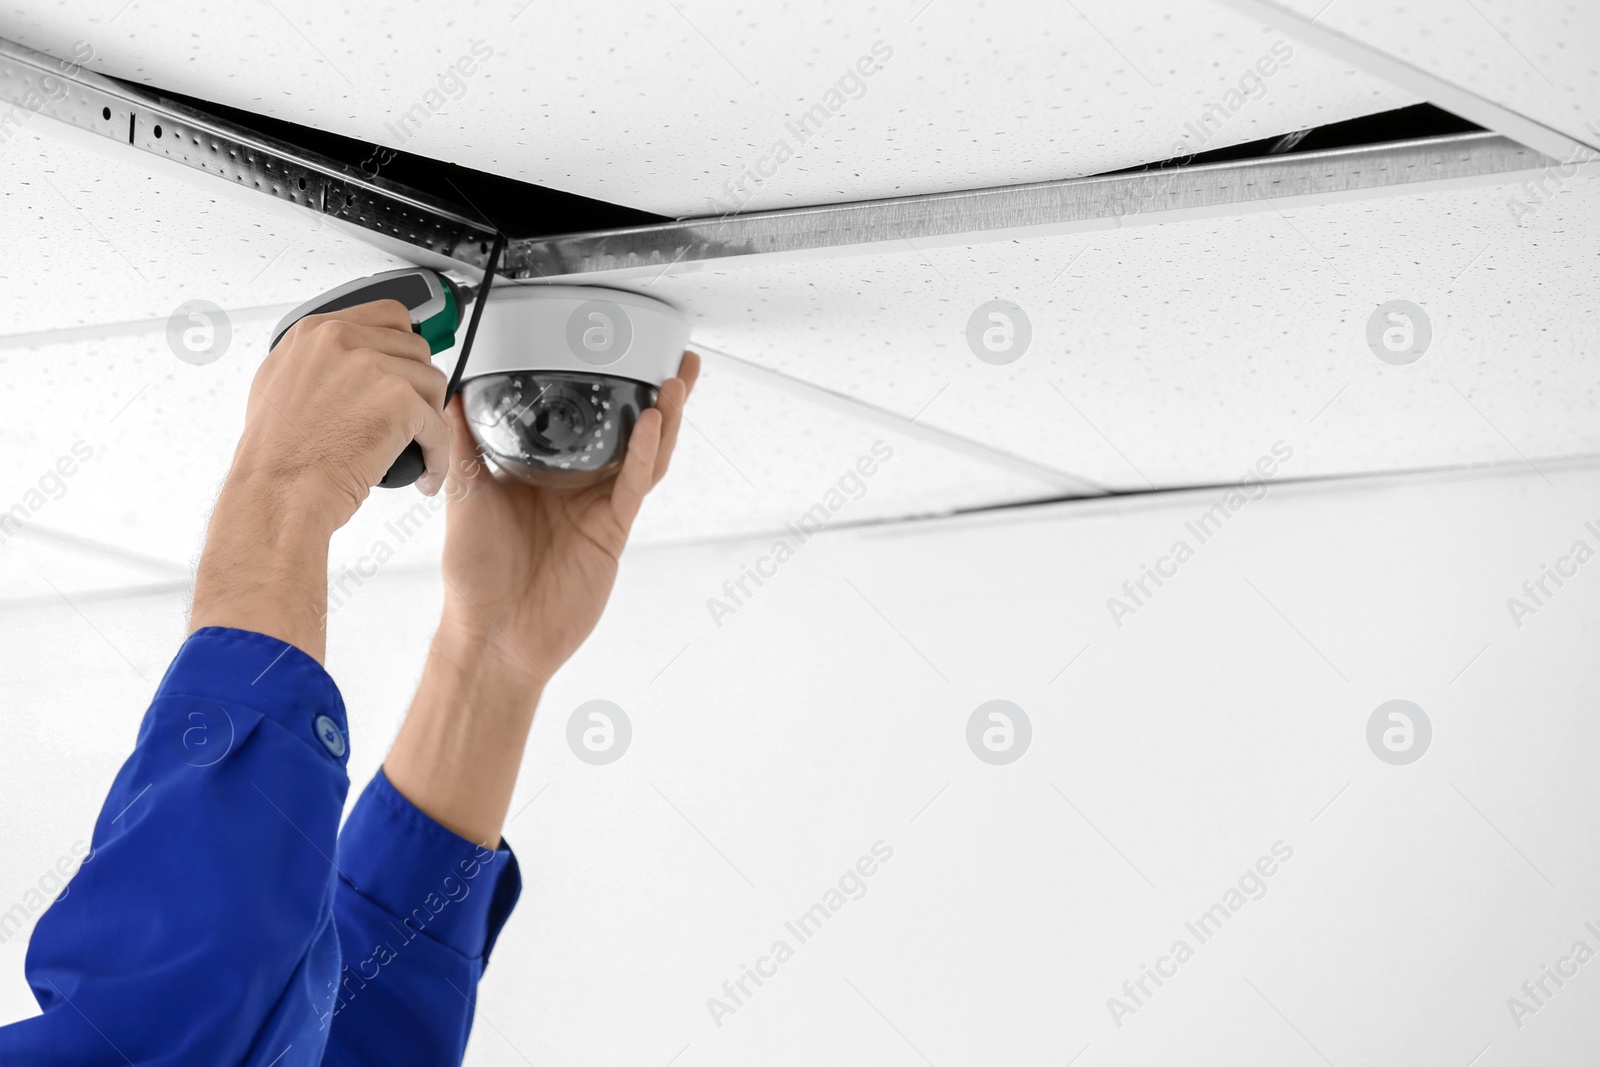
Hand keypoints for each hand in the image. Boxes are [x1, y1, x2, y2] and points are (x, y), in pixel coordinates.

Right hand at [234, 300, 452, 526]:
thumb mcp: (277, 384)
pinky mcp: (399, 401)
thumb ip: (316, 361)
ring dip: (430, 418)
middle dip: (418, 386)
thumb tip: (347, 361)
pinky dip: (438, 456)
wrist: (277, 493)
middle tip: (411, 418)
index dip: (402, 348)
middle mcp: (343, 341)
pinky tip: (426, 474)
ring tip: (415, 447)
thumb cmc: (275, 457)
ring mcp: (373, 368)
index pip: (387, 316)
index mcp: (314, 332)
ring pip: (433, 384)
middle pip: (415, 349)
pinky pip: (439, 427)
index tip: (405, 372)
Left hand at [381, 351, 699, 844]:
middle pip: (630, 434)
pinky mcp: (611, 532)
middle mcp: (579, 489)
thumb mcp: (466, 493)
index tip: (618, 353)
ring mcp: (600, 510)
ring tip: (676, 381)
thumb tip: (451, 394)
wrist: (492, 633)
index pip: (586, 423)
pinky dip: (643, 454)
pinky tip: (651, 423)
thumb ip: (465, 444)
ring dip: (664, 419)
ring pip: (644, 456)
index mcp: (547, 475)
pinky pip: (633, 486)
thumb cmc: (477, 577)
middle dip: (657, 397)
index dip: (608, 391)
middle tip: (675, 360)